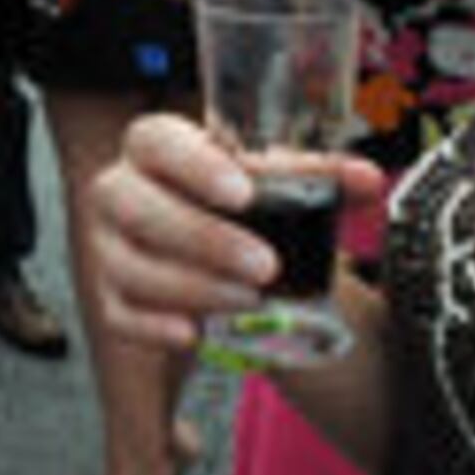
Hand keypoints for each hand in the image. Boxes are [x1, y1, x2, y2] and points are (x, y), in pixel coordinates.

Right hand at [87, 111, 382, 349]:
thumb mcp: (280, 184)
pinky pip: (120, 316)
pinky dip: (156, 327)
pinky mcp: (112, 298)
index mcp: (154, 146)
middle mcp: (119, 191)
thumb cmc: (244, 205)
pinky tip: (195, 333)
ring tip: (250, 300)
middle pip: (138, 209)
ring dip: (193, 286)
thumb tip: (367, 179)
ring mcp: (107, 248)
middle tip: (265, 265)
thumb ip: (322, 177)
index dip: (193, 166)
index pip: (155, 141)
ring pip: (130, 267)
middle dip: (203, 239)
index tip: (243, 193)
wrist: (225, 252)